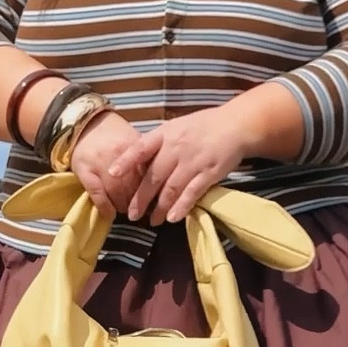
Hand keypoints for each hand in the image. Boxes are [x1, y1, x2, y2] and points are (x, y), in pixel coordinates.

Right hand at [68, 110, 147, 217]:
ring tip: (127, 210)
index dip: (153, 191)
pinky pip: (97, 194)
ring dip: (124, 206)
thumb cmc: (113, 133)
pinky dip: (105, 207)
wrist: (85, 123)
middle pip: (134, 187)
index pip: (149, 175)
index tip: (156, 200)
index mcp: (135, 148)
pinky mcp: (85, 172)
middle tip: (142, 210)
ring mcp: (100, 165)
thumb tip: (162, 178)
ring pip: (117, 193)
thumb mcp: (134, 139)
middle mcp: (119, 157)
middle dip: (140, 202)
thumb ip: (146, 157)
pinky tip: (110, 214)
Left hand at [109, 106, 248, 224]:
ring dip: (160, 208)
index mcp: (165, 134)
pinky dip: (181, 207)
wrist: (235, 125)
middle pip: (153, 177)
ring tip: (152, 221)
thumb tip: (136, 161)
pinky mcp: (209, 173)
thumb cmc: (202, 126)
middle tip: (132, 215)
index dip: (126, 161)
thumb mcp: (176, 127)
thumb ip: (158, 143)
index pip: (141, 147)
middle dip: (140, 198)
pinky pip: (192, 193)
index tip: (112, 174)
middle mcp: (176, 148)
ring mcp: (193, 161)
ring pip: (171, 189)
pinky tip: (173, 218)